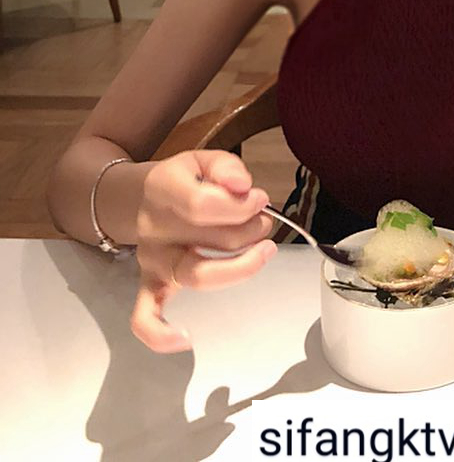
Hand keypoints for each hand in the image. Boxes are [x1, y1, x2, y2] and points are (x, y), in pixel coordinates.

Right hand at [130, 149, 276, 352]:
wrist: (145, 197)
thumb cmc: (184, 180)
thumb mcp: (204, 160)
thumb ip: (226, 167)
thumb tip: (243, 186)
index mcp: (164, 191)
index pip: (203, 206)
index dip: (241, 205)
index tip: (260, 198)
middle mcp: (154, 229)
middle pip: (211, 241)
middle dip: (252, 228)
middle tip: (264, 219)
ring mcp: (152, 261)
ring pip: (197, 276)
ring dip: (241, 266)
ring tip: (264, 250)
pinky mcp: (150, 284)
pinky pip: (144, 317)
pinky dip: (159, 333)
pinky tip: (185, 338)